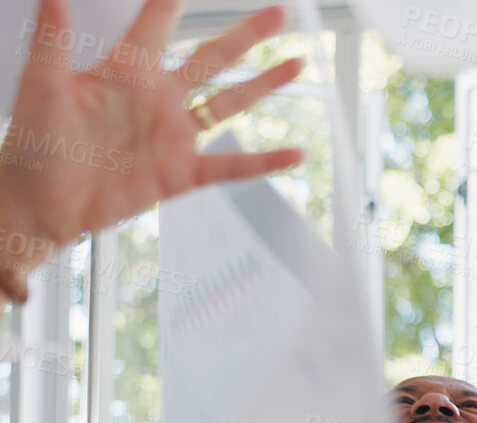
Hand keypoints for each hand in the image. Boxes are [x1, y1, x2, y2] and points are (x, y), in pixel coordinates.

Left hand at [0, 0, 303, 266]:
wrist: (41, 201)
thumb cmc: (34, 144)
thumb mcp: (42, 86)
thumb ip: (53, 40)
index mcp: (127, 72)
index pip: (157, 26)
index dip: (174, 1)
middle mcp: (159, 99)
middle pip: (213, 58)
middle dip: (246, 34)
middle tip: (278, 14)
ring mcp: (175, 135)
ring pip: (231, 103)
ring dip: (265, 84)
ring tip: (296, 64)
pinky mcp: (183, 172)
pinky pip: (233, 165)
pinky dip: (265, 162)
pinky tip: (296, 154)